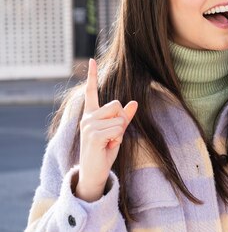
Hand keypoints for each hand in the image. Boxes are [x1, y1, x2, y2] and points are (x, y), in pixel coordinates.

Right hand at [75, 59, 137, 201]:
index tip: (91, 59)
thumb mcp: (118, 131)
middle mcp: (87, 117)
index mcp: (91, 114)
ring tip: (108, 142)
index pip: (91, 91)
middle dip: (121, 120)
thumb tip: (135, 102)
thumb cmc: (105, 151)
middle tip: (112, 136)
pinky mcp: (92, 134)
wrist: (95, 171)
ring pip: (119, 118)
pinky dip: (117, 139)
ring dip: (119, 132)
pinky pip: (117, 129)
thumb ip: (125, 117)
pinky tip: (106, 146)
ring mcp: (88, 125)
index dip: (92, 75)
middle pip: (116, 104)